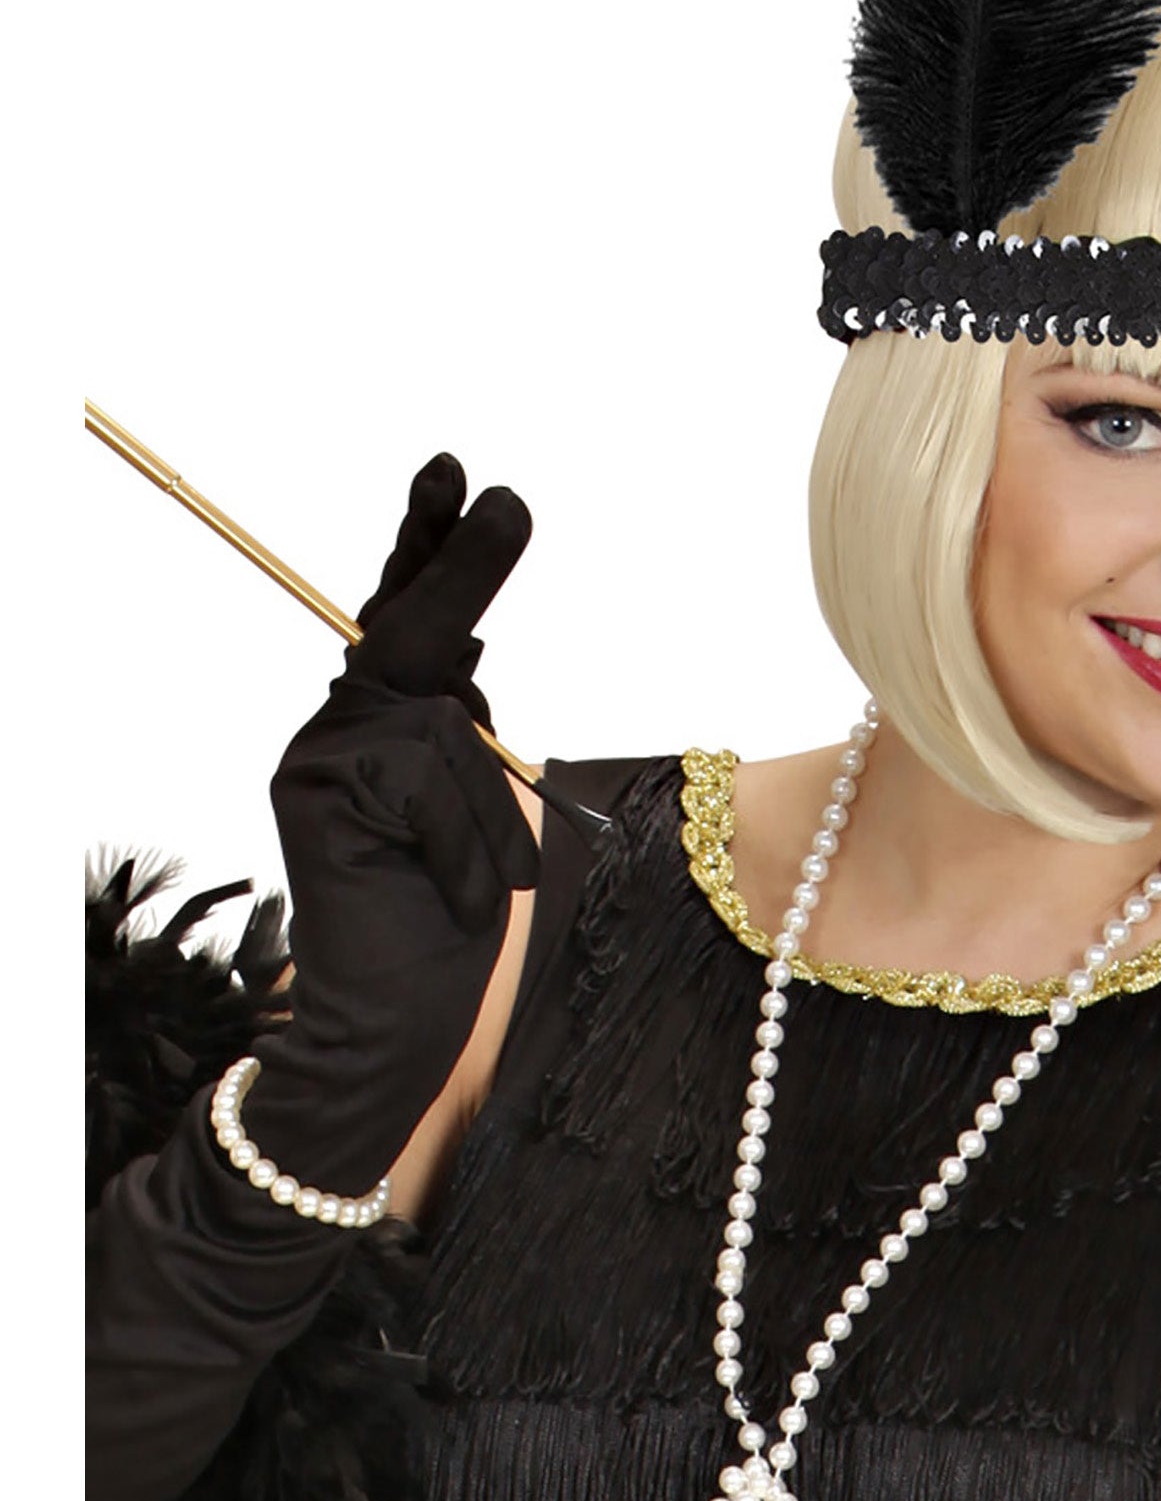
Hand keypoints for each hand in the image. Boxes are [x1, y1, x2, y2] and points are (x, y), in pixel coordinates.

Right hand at [247, 455, 540, 1192]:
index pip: (410, 618)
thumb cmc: (452, 924)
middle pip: (413, 630)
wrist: (398, 1025)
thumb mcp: (485, 812)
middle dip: (462, 566)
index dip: (430, 544)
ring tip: (486, 890)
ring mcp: (323, 756)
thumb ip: (467, 734)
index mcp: (392, 726)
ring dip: (492, 817)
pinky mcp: (316, 790)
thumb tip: (471, 654)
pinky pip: (430, 779)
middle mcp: (347, 729)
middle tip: (504, 496)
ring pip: (444, 729)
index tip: (456, 475)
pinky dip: (466, 845)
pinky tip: (453, 900)